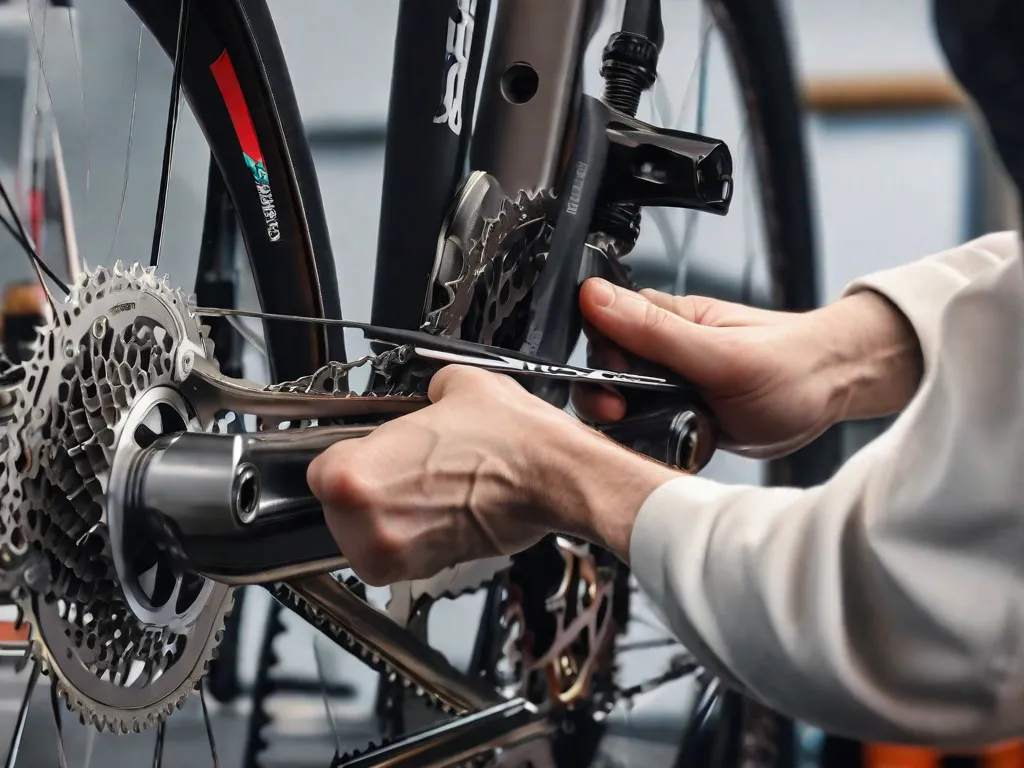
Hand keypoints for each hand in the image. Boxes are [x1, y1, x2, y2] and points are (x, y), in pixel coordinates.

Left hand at [308, 366, 676, 585]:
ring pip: (369, 531)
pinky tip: (443, 505)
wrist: (555, 477)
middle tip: (406, 465)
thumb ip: (419, 395)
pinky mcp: (423, 572)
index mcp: (352, 476)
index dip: (351, 453)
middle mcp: (365, 524)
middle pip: (341, 504)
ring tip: (429, 485)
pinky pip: (399, 550)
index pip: (320, 467)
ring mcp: (394, 555)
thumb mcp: (452, 386)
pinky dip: (414, 532)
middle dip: (370, 485)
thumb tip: (425, 401)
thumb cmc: (509, 441)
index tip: (371, 449)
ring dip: (391, 512)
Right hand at [574, 278, 921, 457]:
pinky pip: (649, 425)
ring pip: (623, 401)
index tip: (614, 391)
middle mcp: (665, 348)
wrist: (836, 393)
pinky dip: (652, 439)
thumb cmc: (792, 366)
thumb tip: (594, 296)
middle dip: (608, 397)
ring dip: (631, 422)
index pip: (602, 327)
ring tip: (661, 430)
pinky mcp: (682, 410)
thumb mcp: (720, 354)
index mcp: (667, 319)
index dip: (599, 362)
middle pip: (605, 369)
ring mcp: (673, 381)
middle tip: (627, 416)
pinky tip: (672, 443)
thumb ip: (655, 330)